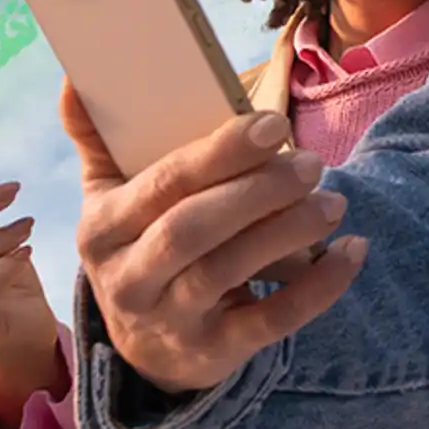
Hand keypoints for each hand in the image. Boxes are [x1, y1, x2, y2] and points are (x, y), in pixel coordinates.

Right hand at [66, 81, 363, 397]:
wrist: (143, 348)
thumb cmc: (137, 247)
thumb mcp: (108, 198)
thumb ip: (97, 139)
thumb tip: (76, 75)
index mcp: (102, 228)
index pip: (163, 184)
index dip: (219, 153)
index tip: (274, 124)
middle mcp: (128, 278)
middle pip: (192, 229)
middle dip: (258, 192)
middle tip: (312, 162)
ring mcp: (169, 321)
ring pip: (228, 273)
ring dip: (288, 233)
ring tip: (333, 201)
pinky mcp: (213, 353)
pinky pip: (270, 323)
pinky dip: (317, 289)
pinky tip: (352, 252)